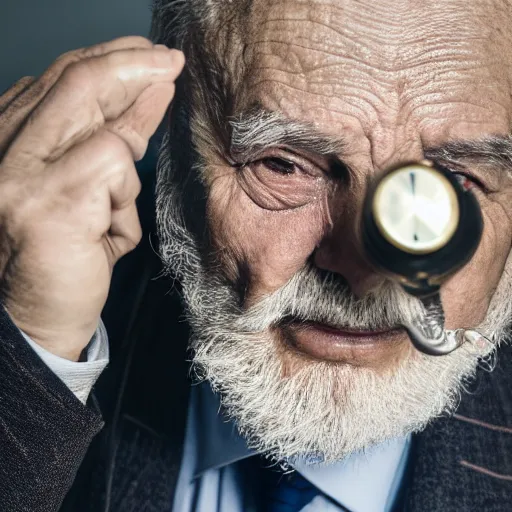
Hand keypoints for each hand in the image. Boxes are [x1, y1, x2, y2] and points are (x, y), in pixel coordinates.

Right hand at [0, 36, 183, 360]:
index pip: (63, 79)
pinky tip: (105, 235)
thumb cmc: (65, 255)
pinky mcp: (48, 203)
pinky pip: (114, 172)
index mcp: (10, 138)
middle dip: (134, 65)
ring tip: (107, 215)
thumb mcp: (92, 187)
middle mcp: (5, 148)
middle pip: (78, 80)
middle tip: (171, 62)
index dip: (115, 63)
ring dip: (126, 176)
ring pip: (105, 130)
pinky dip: (124, 205)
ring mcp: (20, 174)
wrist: (33, 318)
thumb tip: (151, 94)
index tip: (154, 60)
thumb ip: (112, 138)